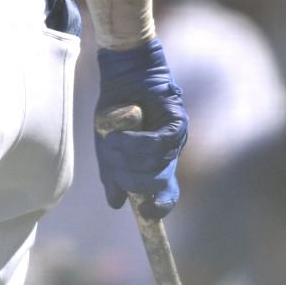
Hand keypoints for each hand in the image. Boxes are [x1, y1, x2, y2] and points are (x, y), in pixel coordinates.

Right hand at [94, 39, 187, 218]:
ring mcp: (175, 140)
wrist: (125, 72)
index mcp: (154, 163)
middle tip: (113, 158)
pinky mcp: (178, 123)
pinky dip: (138, 139)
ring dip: (127, 153)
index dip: (159, 206)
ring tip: (113, 138)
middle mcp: (168, 155)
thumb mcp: (107, 143)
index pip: (166, 193)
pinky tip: (125, 129)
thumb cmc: (117, 106)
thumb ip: (112, 172)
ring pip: (154, 164)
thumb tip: (115, 204)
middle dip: (129, 175)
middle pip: (153, 183)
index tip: (147, 213)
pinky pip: (160, 142)